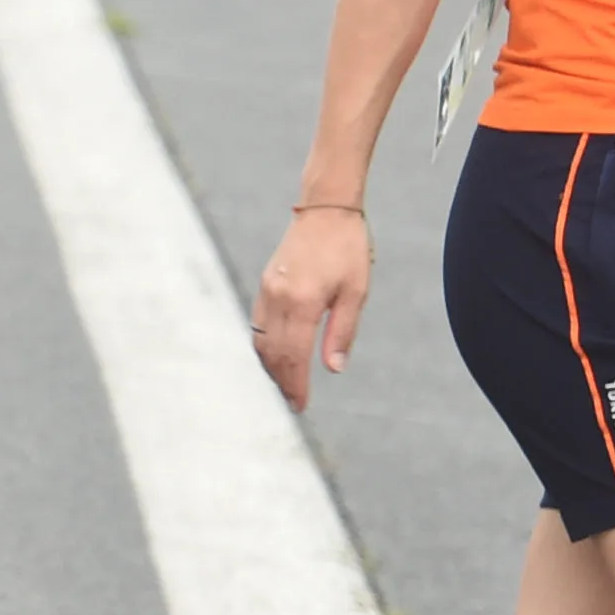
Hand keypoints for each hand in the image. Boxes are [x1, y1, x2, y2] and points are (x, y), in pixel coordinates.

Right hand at [251, 206, 369, 410]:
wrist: (325, 210)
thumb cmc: (348, 248)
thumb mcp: (356, 292)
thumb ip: (342, 332)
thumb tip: (333, 368)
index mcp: (303, 301)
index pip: (294, 355)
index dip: (296, 384)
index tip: (301, 405)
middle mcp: (278, 298)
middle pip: (272, 352)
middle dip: (282, 381)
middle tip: (295, 402)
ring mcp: (266, 290)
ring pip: (260, 340)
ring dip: (271, 366)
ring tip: (286, 384)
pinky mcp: (265, 284)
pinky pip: (258, 324)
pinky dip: (265, 346)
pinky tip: (278, 356)